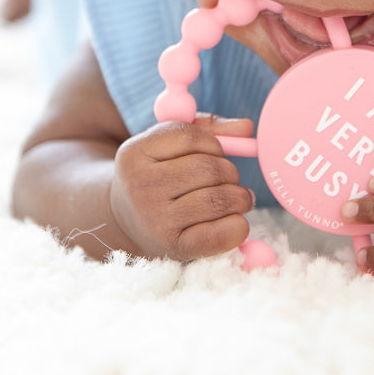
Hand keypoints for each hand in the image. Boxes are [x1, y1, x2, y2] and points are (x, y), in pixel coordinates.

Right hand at [110, 114, 255, 260]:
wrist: (127, 223)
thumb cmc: (158, 175)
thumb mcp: (169, 145)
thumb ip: (208, 129)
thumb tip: (246, 128)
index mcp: (135, 152)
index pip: (189, 136)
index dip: (213, 143)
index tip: (214, 154)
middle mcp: (141, 186)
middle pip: (208, 169)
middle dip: (230, 172)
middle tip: (231, 179)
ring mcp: (155, 219)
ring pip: (218, 199)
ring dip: (239, 197)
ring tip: (238, 199)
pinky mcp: (174, 247)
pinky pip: (220, 234)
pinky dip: (238, 225)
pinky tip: (235, 220)